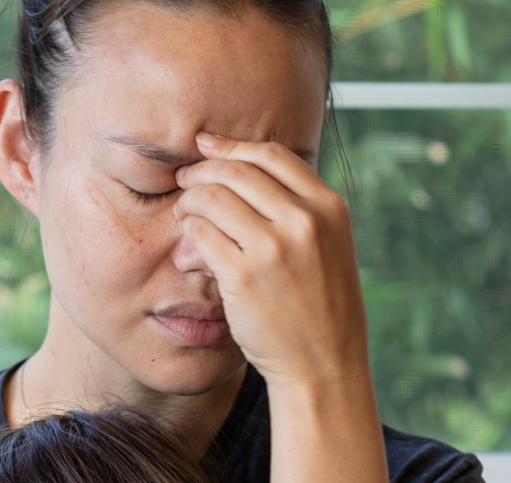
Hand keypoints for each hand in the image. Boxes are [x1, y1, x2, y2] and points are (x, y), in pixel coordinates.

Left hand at [172, 131, 370, 390]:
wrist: (324, 364)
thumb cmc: (319, 305)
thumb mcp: (326, 247)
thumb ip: (294, 209)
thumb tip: (234, 169)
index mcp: (328, 208)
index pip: (272, 155)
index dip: (232, 146)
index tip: (206, 146)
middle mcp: (304, 221)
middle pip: (236, 171)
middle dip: (201, 172)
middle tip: (183, 182)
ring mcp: (274, 248)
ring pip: (212, 198)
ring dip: (188, 203)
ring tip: (182, 217)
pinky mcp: (243, 276)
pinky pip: (200, 234)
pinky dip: (187, 235)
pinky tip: (186, 252)